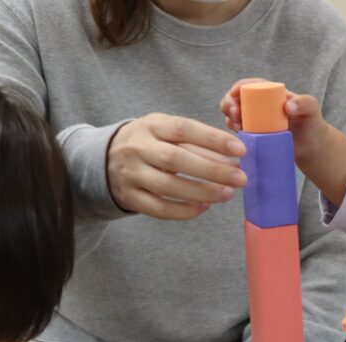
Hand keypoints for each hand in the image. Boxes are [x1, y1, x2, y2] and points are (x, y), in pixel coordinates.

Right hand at [107, 113, 247, 219]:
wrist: (104, 158)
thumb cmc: (150, 143)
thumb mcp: (167, 132)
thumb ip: (197, 142)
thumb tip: (233, 159)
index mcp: (151, 125)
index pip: (184, 129)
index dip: (213, 139)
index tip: (240, 149)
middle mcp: (138, 148)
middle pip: (176, 159)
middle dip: (212, 170)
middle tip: (240, 178)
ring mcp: (131, 173)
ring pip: (168, 186)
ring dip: (202, 192)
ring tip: (227, 194)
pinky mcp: (130, 197)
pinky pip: (158, 208)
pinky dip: (183, 210)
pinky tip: (204, 207)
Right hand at [220, 78, 345, 204]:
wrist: (310, 146)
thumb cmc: (311, 122)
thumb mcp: (312, 109)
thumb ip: (304, 103)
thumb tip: (288, 107)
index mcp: (269, 93)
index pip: (250, 85)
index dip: (239, 87)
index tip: (235, 93)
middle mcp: (258, 105)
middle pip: (235, 99)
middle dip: (229, 103)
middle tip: (236, 114)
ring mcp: (253, 120)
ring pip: (233, 115)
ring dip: (229, 118)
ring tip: (238, 126)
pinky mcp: (252, 135)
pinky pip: (238, 132)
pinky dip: (233, 133)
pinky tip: (239, 137)